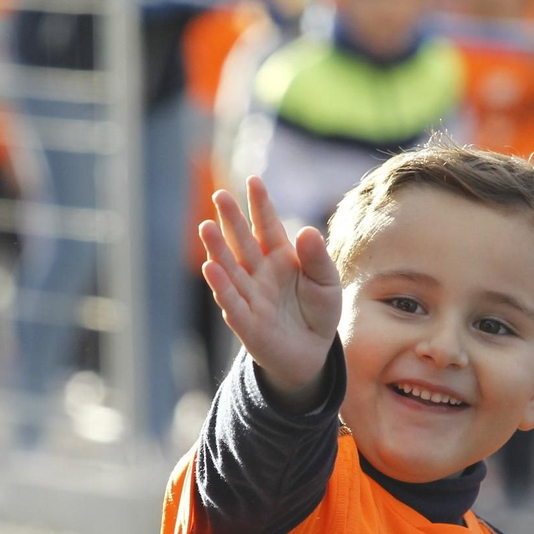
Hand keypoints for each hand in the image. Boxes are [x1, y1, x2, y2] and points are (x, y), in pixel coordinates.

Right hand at [199, 177, 341, 409]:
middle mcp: (259, 273)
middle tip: (219, 195)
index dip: (260, 205)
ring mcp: (250, 296)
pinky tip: (212, 268)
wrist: (312, 352)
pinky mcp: (246, 323)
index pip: (268, 226)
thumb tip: (307, 230)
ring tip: (206, 227)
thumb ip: (317, 258)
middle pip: (243, 242)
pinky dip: (222, 286)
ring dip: (218, 249)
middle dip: (231, 220)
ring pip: (230, 269)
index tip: (253, 181)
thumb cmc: (318, 312)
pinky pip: (232, 302)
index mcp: (280, 258)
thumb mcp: (327, 282)